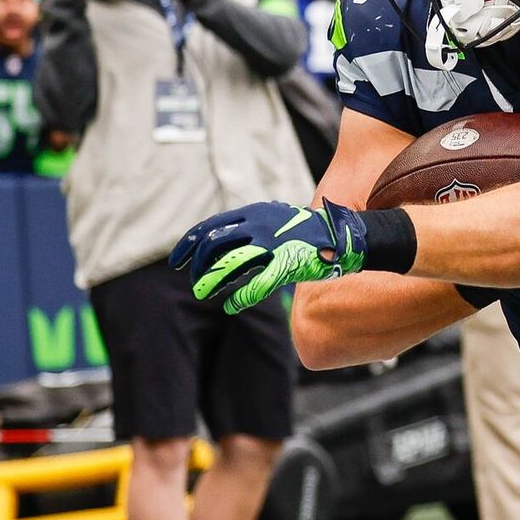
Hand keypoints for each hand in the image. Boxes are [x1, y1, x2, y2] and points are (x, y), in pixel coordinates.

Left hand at [170, 200, 368, 313]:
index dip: (188, 245)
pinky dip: (241, 296)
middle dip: (198, 266)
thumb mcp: (273, 219)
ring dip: (212, 281)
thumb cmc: (306, 231)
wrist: (342, 234)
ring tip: (202, 294)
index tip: (176, 261)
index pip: (209, 227)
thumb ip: (250, 228)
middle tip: (194, 283)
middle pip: (214, 245)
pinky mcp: (287, 264)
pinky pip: (257, 284)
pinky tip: (231, 306)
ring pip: (230, 264)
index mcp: (253, 214)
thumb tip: (223, 242)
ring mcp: (273, 245)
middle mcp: (259, 226)